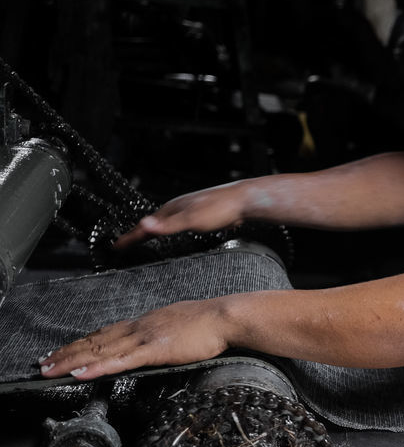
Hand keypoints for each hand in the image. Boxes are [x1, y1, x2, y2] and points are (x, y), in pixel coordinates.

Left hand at [37, 299, 232, 381]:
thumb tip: (155, 344)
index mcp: (146, 322)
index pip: (106, 333)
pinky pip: (120, 360)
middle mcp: (139, 327)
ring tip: (50, 370)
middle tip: (43, 363)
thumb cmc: (211, 323)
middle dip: (67, 352)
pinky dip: (97, 367)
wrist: (226, 316)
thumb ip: (163, 335)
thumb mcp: (180, 326)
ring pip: (100, 351)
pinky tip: (81, 374)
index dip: (83, 343)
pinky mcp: (154, 349)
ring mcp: (144, 337)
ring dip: (72, 361)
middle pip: (96, 341)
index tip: (64, 351)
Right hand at [114, 183, 248, 248]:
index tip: (115, 246)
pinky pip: (178, 225)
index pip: (145, 226)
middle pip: (152, 224)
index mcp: (172, 209)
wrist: (244, 200)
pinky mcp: (201, 215)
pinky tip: (175, 233)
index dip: (130, 237)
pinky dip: (169, 231)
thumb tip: (143, 225)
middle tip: (123, 244)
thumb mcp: (191, 219)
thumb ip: (168, 225)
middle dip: (137, 234)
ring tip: (143, 239)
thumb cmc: (221, 208)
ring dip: (153, 231)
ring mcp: (189, 210)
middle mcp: (178, 208)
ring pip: (165, 223)